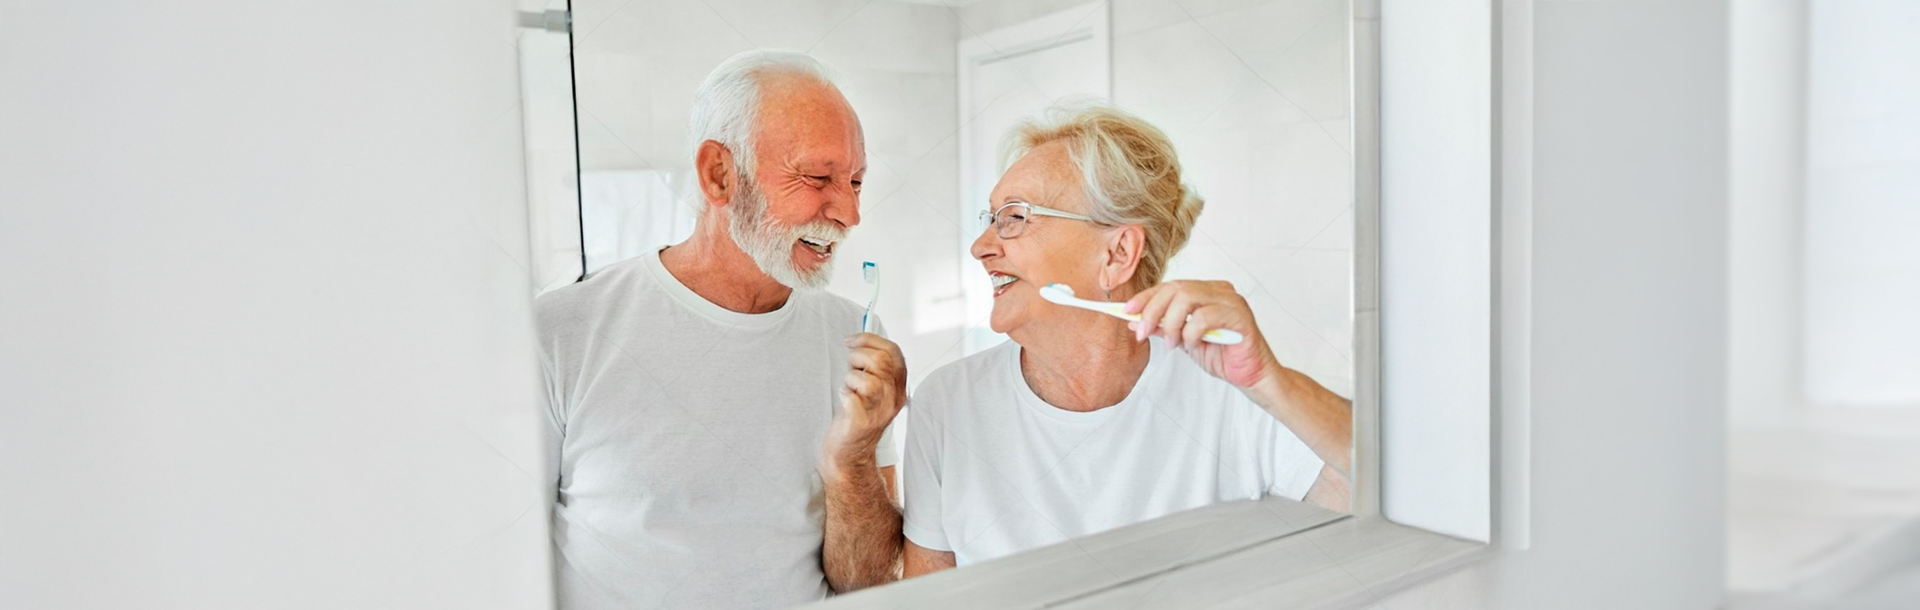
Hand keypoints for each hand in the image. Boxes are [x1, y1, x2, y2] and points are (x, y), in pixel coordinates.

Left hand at [822, 332, 907, 473]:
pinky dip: (843, 394)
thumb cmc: (856, 415)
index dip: (870, 339)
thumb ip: (872, 367)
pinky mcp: (862, 424)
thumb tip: (859, 340)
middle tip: (848, 367)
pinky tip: (843, 400)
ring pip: (870, 381)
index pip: (894, 352)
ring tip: (848, 386)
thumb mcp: (872, 388)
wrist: (850, 453)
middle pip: (881, 362)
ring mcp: (879, 413)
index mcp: (897, 386)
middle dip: (857, 356)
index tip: (851, 340)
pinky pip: (852, 399)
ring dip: (851, 377)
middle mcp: (893, 399)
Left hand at [1125, 280, 1278, 388]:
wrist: (1249, 375)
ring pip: (1188, 298)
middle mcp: (1219, 290)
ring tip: (1173, 344)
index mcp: (1206, 291)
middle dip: (1152, 311)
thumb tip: (1134, 322)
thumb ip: (1163, 328)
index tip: (1127, 311)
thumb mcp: (1184, 340)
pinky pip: (1204, 317)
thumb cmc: (1222, 355)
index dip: (1146, 297)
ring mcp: (1231, 300)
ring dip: (1171, 323)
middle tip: (1142, 332)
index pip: (1170, 286)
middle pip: (1176, 288)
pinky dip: (1190, 332)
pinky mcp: (1240, 316)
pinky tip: (1191, 344)